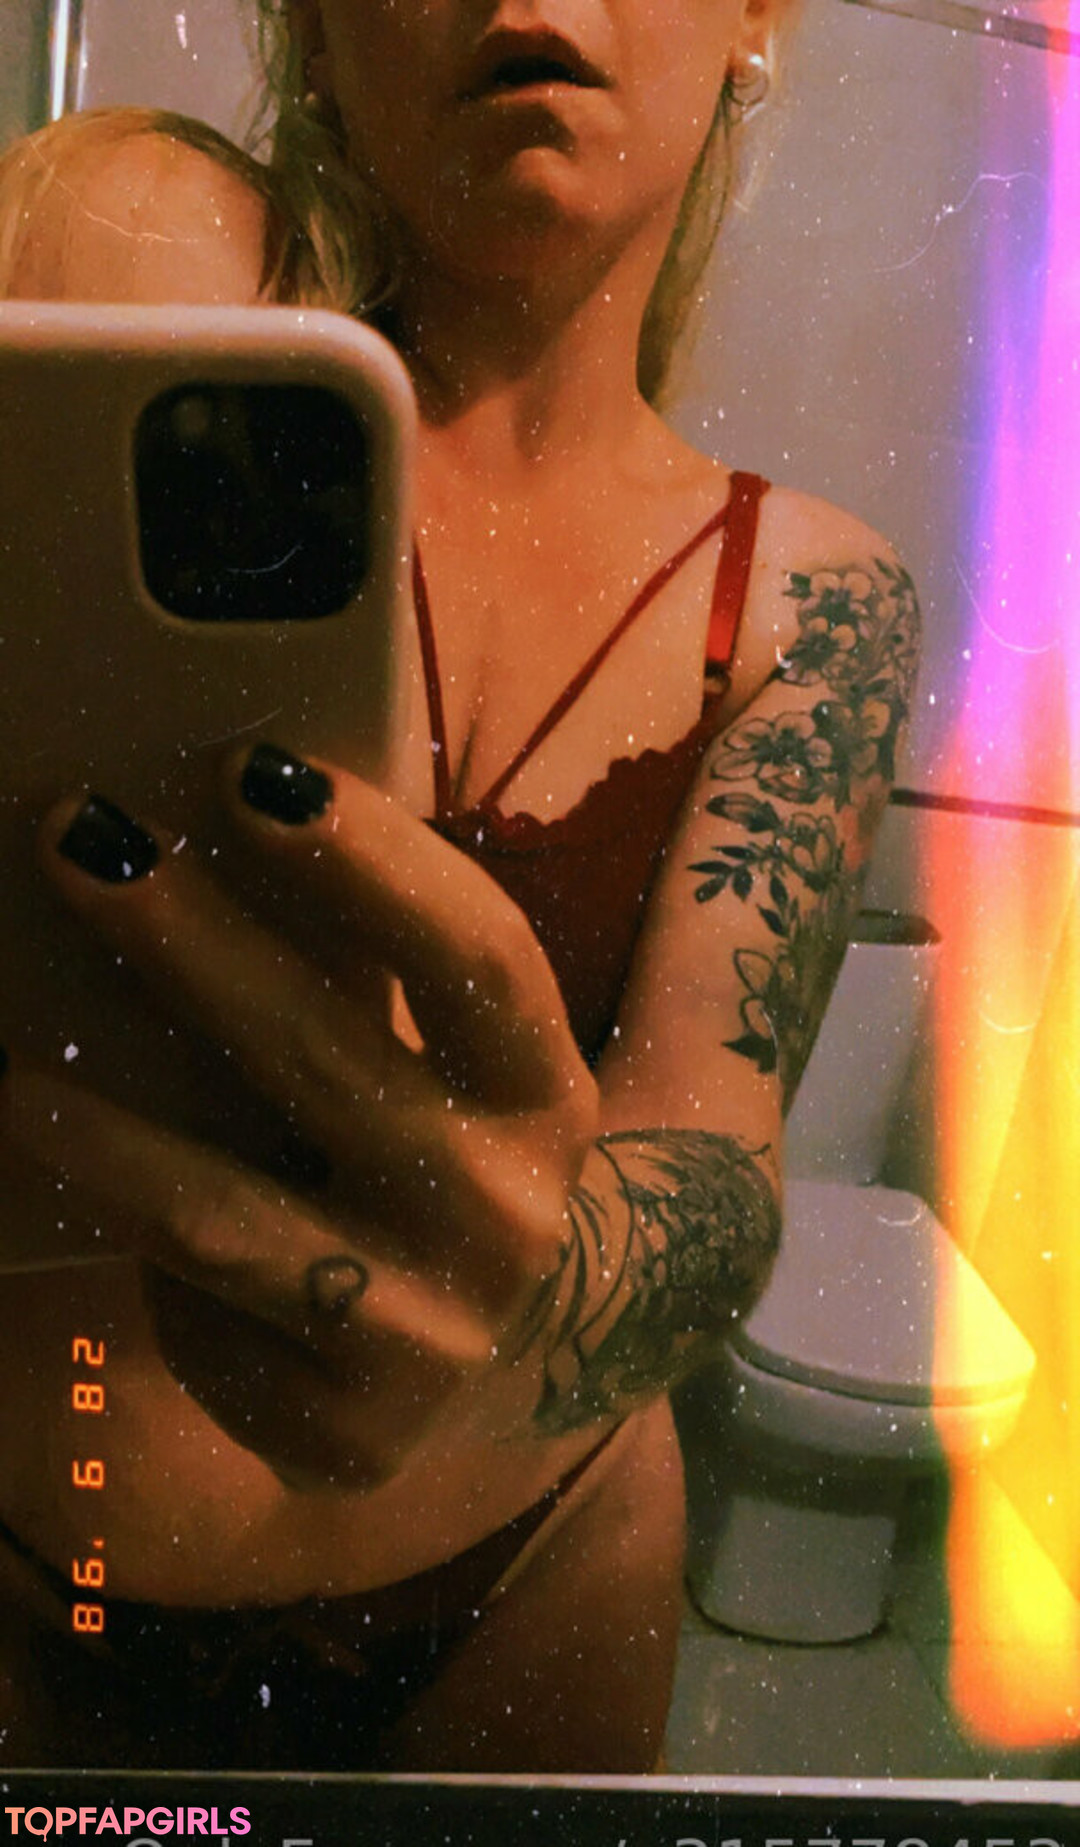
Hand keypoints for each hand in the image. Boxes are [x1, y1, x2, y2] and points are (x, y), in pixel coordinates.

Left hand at [2, 747, 597, 1485]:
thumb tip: (201, 829)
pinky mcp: (347, 1433)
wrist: (510, 1345)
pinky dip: (134, 1256)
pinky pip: (203, 1324)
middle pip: (330, 1061)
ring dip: (105, 1140)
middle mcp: (503, 1214)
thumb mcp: (450, 1063)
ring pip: (225, 1221)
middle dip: (190, 944)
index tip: (250, 767)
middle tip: (80, 839)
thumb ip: (365, 968)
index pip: (475, 960)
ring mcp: (429, 1334)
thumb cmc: (441, 1145)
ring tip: (9, 1079)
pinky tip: (91, 1204)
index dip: (370, 862)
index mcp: (543, 1092)